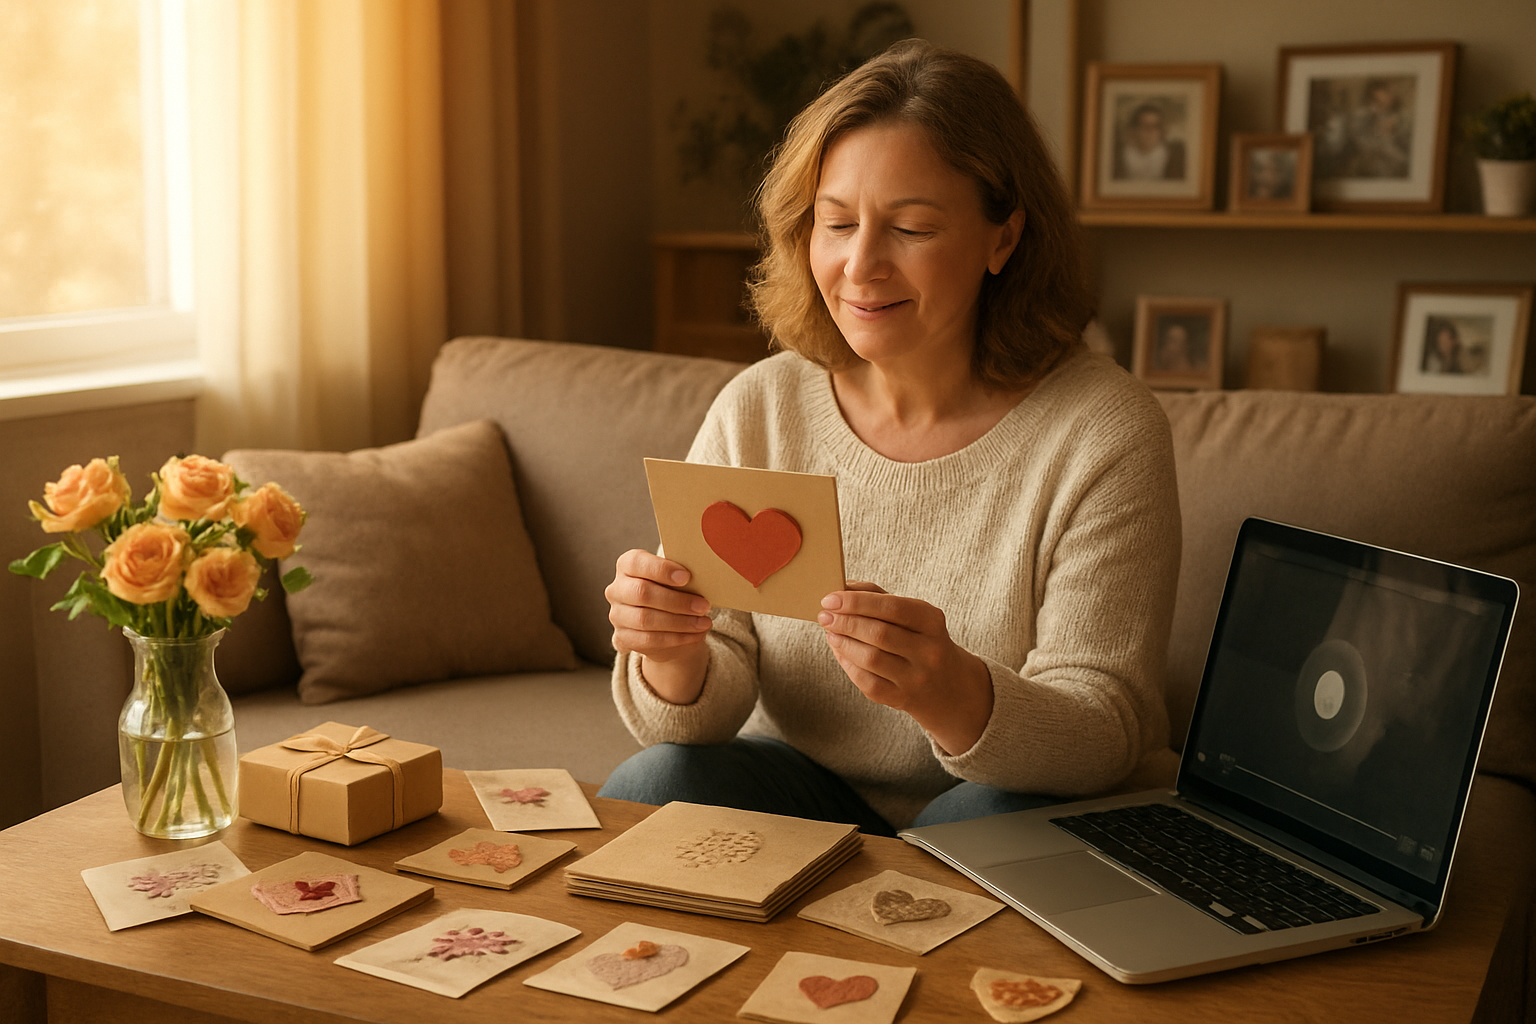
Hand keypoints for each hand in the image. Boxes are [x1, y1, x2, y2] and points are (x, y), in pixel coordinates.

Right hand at [605, 549, 711, 702]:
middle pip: (642, 593)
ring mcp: (617, 615)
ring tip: (703, 622)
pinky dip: (675, 638)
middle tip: (704, 606)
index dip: (661, 569)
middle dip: (677, 601)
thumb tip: (704, 576)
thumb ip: (681, 575)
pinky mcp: (622, 638)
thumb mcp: (676, 580)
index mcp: (627, 565)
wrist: (666, 624)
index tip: (687, 577)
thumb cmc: (673, 592)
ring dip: (679, 622)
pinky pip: (647, 641)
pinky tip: (694, 635)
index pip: (637, 562)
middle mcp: (617, 589)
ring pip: (645, 620)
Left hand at [818, 581, 992, 754]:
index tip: (830, 599)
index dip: (857, 602)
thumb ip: (879, 597)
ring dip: (842, 642)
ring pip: (870, 658)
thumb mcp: (914, 615)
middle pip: (878, 633)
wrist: (949, 687)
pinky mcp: (902, 699)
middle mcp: (929, 651)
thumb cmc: (922, 641)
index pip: (892, 607)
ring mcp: (916, 678)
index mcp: (932, 622)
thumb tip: (843, 587)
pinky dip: (847, 663)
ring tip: (829, 631)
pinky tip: (839, 650)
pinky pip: (867, 681)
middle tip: (824, 615)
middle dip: (845, 622)